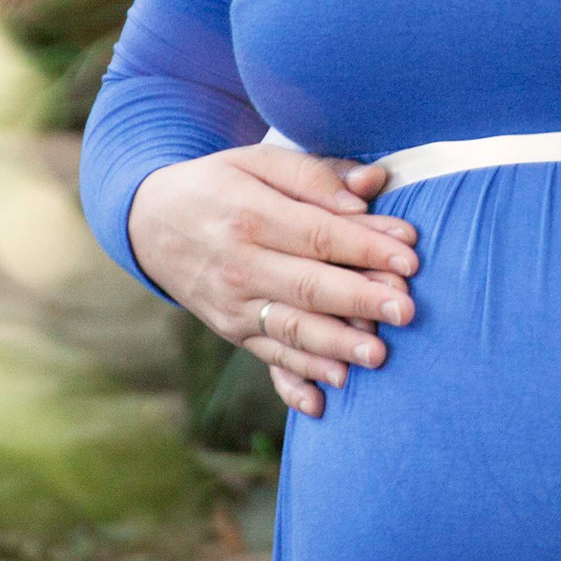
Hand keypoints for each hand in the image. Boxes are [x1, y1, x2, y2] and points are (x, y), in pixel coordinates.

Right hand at [127, 143, 418, 419]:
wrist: (150, 223)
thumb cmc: (221, 185)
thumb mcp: (258, 161)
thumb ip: (315, 175)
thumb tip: (369, 190)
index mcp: (250, 214)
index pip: (318, 234)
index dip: (366, 247)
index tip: (410, 257)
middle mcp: (239, 265)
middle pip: (309, 286)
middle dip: (361, 301)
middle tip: (407, 311)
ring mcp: (233, 304)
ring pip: (291, 329)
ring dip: (335, 346)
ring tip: (378, 356)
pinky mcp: (232, 330)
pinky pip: (267, 357)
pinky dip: (293, 381)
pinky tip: (324, 399)